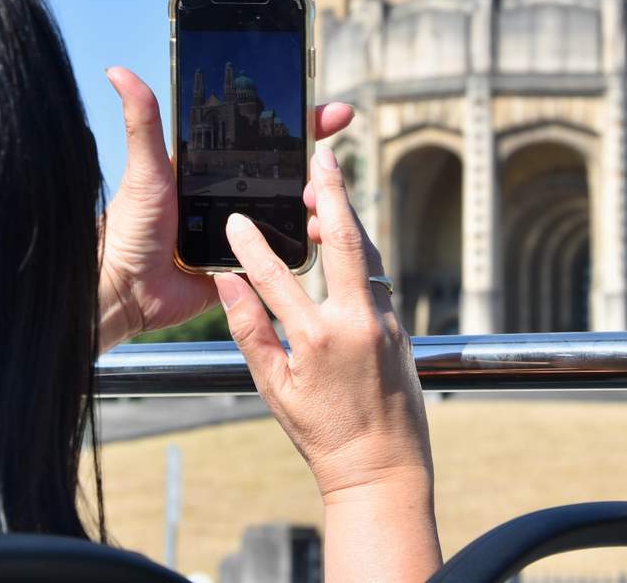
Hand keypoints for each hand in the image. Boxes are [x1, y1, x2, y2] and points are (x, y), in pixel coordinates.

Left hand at [98, 67, 353, 349]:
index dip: (302, 123)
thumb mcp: (146, 167)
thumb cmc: (131, 226)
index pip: (267, 139)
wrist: (126, 288)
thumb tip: (117, 70)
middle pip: (290, 175)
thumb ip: (143, 121)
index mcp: (216, 169)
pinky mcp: (249, 266)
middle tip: (332, 163)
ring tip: (321, 200)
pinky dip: (304, 247)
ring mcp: (245, 231)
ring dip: (317, 205)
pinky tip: (320, 235)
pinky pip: (284, 256)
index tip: (332, 111)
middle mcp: (235, 196)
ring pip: (294, 214)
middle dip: (320, 166)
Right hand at [213, 145, 432, 497]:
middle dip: (332, 195)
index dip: (251, 243)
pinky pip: (379, 275)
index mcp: (317, 339)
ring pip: (370, 253)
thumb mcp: (273, 387)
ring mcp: (385, 322)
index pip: (275, 276)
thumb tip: (226, 283)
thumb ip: (249, 330)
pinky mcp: (399, 326)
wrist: (381, 467)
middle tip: (323, 159)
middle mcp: (357, 322)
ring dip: (350, 217)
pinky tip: (346, 236)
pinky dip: (362, 249)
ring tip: (329, 187)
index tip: (236, 218)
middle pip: (345, 242)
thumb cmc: (322, 433)